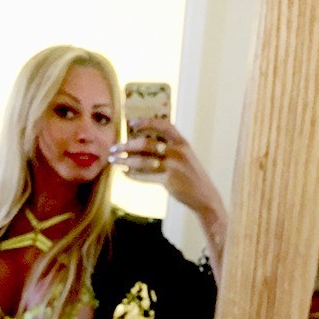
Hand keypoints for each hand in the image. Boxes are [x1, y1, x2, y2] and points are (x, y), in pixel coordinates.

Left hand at [109, 118, 224, 217]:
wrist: (204, 196)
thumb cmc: (191, 176)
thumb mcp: (185, 157)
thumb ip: (169, 149)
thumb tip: (142, 145)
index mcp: (183, 143)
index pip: (164, 125)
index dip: (147, 122)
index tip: (132, 123)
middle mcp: (178, 152)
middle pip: (146, 143)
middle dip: (126, 145)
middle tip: (114, 147)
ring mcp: (173, 166)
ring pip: (142, 161)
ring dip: (124, 160)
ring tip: (114, 160)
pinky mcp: (168, 180)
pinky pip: (145, 176)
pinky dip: (133, 175)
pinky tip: (125, 173)